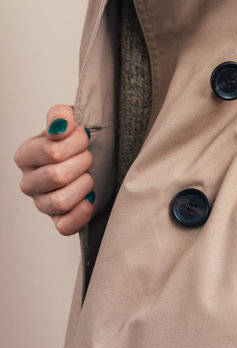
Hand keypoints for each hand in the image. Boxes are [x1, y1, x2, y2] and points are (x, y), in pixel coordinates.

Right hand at [14, 105, 94, 234]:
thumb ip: (61, 116)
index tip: (85, 137)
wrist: (94, 161)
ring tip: (89, 176)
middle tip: (89, 157)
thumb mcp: (69, 122)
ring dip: (83, 186)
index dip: (76, 143)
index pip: (51, 152)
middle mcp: (29, 182)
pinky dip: (81, 214)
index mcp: (26, 155)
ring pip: (60, 201)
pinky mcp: (58, 221)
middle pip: (57, 176)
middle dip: (82, 162)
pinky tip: (90, 199)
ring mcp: (42, 204)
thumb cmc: (77, 143)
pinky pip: (65, 226)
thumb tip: (62, 124)